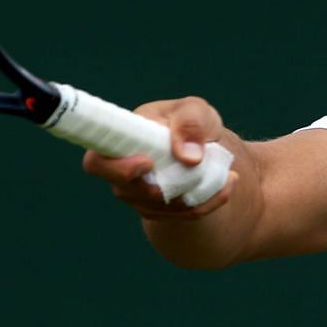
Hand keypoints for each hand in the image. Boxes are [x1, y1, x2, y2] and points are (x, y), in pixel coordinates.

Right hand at [80, 96, 237, 219]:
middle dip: (158, 189)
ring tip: (226, 173)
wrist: (207, 150)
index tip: (147, 163)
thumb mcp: (197, 111)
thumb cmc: (191, 123)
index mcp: (122, 141)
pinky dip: (209, 202)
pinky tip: (228, 184)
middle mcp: (123, 173)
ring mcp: (140, 196)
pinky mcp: (162, 212)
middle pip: (125, 193)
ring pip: (160, 208)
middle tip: (191, 171)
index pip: (97, 162)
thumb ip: (190, 123)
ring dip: (195, 193)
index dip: (115, 168)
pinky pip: (183, 216)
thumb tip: (187, 156)